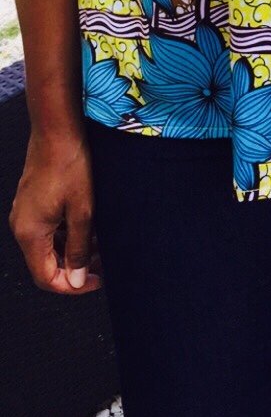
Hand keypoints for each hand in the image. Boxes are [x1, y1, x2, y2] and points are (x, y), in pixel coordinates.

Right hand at [9, 127, 101, 292]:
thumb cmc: (70, 165)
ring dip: (73, 250)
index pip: (46, 278)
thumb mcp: (82, 212)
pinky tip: (88, 227)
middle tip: (103, 263)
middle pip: (46, 264)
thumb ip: (78, 249)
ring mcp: (25, 213)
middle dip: (76, 267)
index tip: (97, 281)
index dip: (73, 286)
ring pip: (48, 246)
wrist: (56, 130)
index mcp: (30, 233)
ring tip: (100, 244)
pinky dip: (67, 234)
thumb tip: (76, 280)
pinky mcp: (32, 202)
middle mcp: (21, 226)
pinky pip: (47, 230)